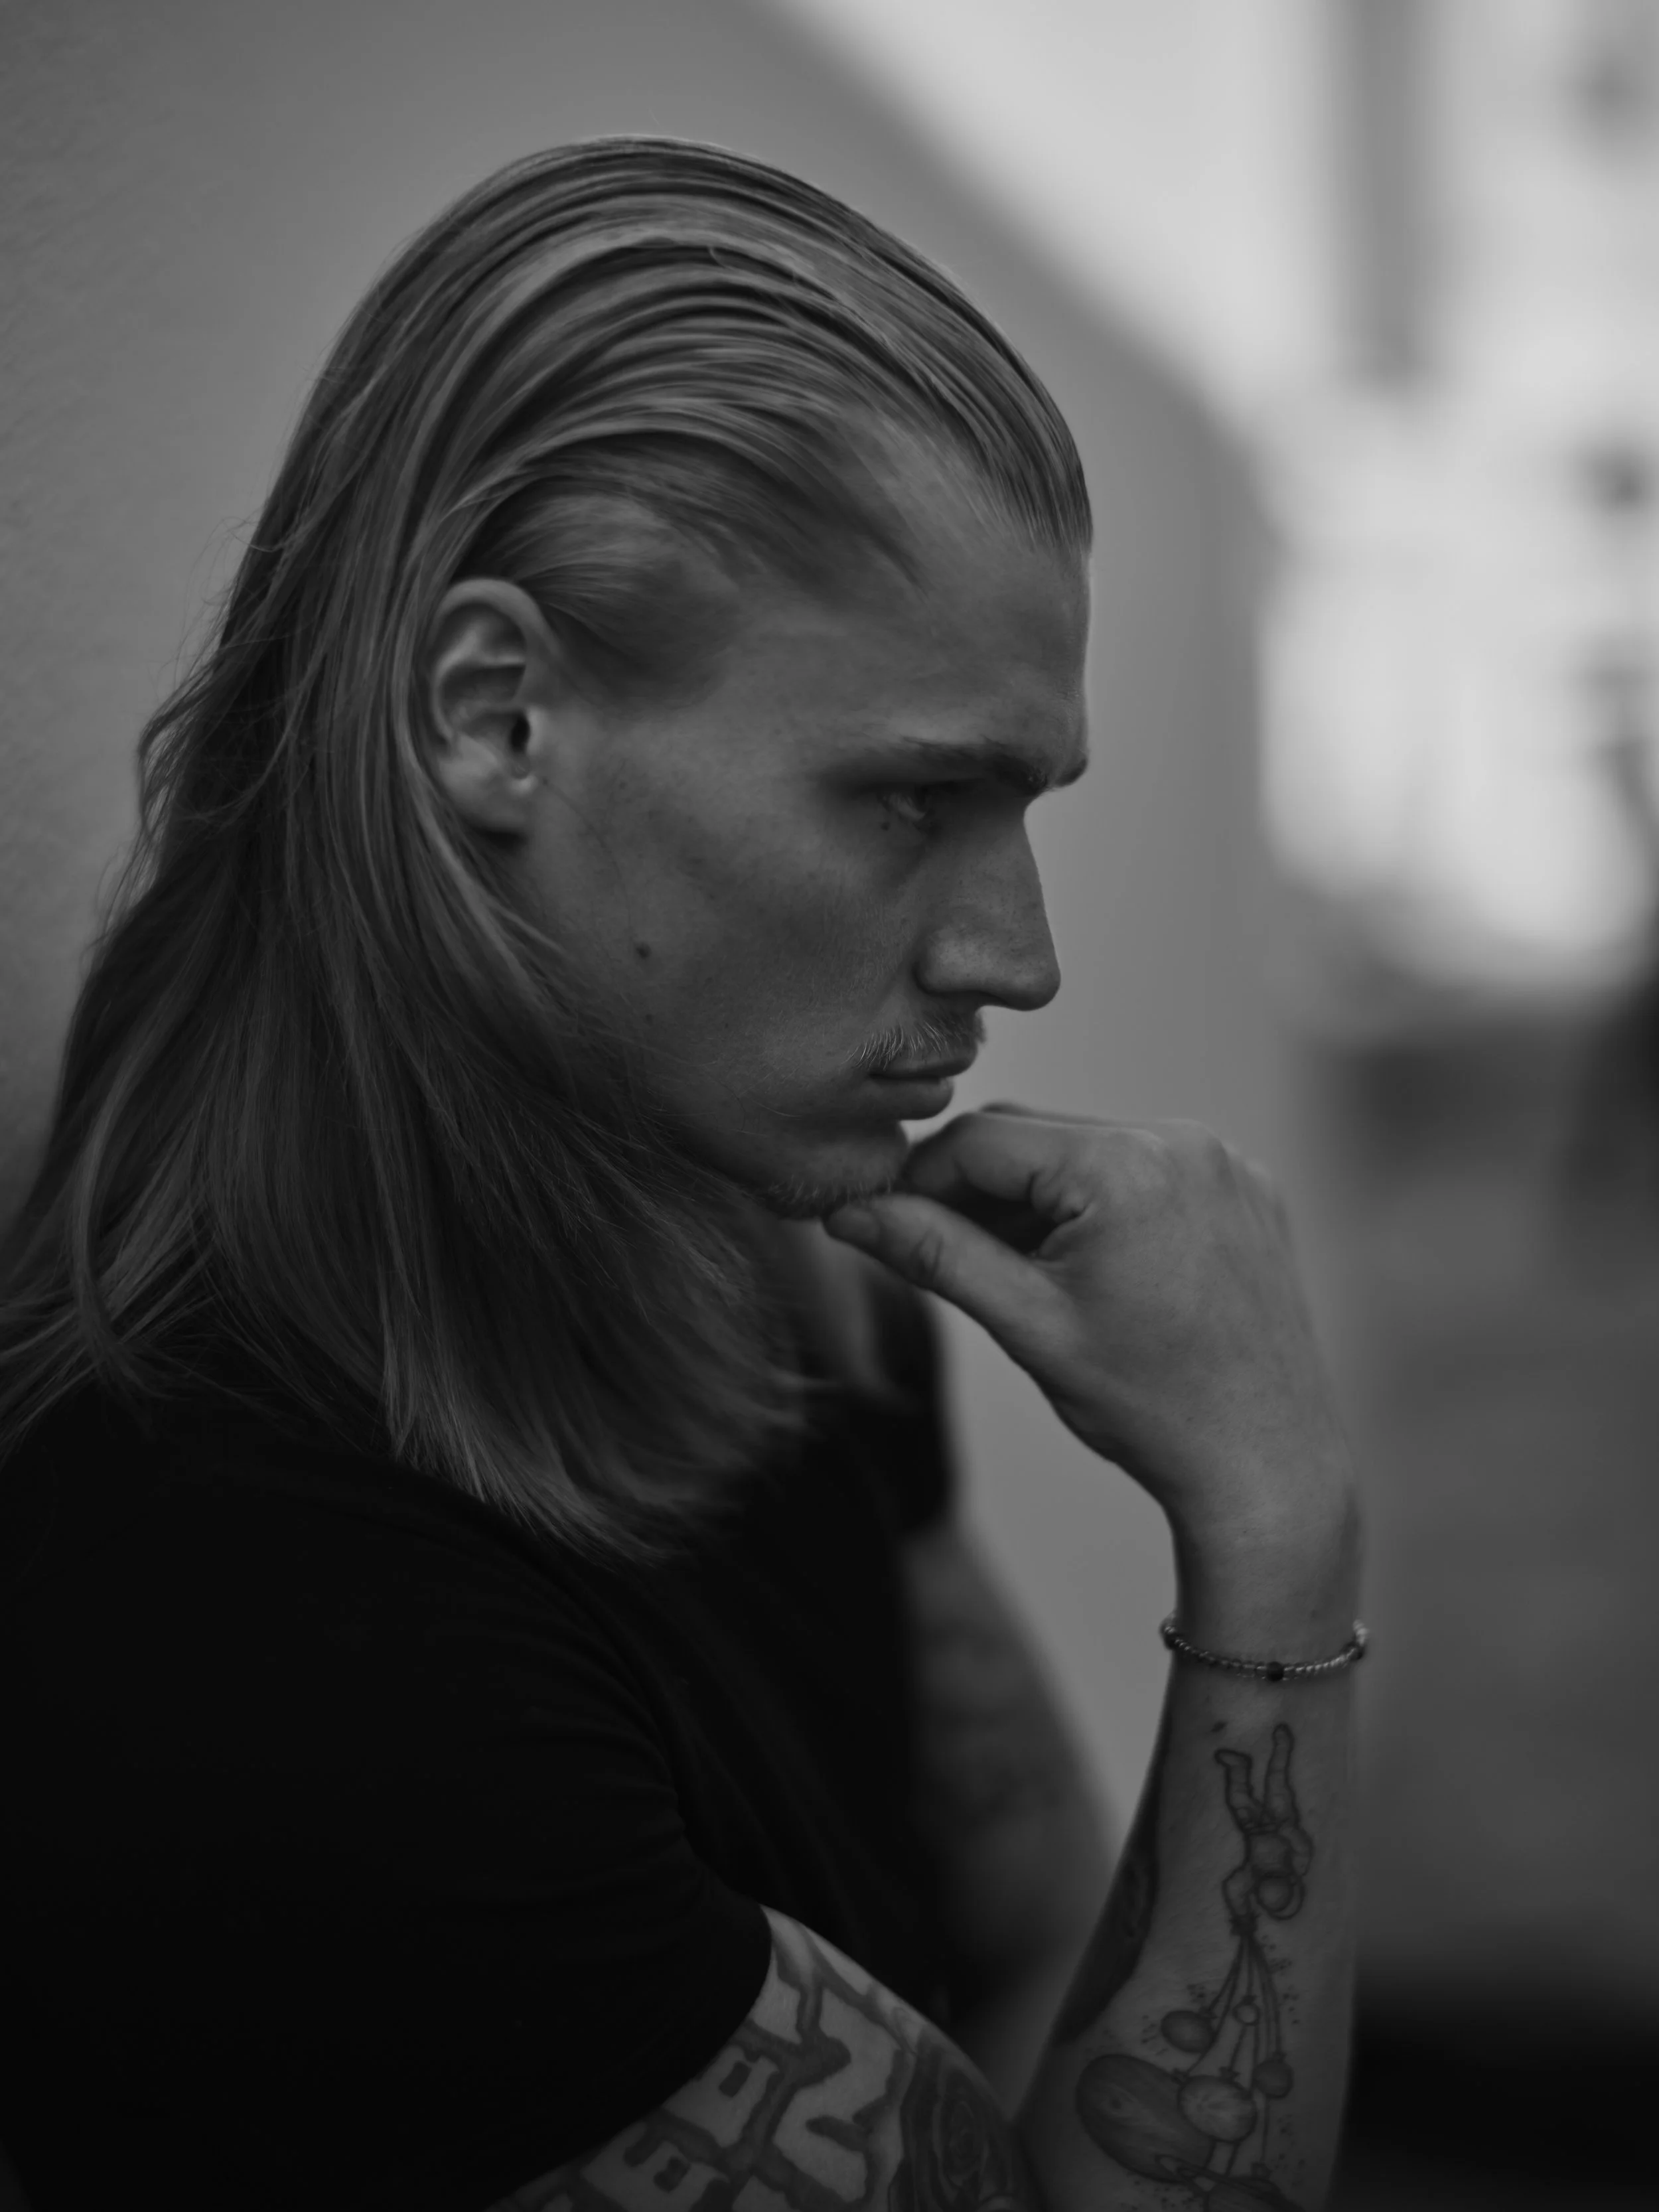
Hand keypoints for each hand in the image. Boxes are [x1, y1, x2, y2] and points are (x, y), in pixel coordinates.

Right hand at [824, 1108, 1352, 1553]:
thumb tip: (849, 1212)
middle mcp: (1182, 1141)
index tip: (882, 1226)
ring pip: (1085, 1149)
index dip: (917, 1181)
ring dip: (1038, 1196)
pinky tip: (1092, 1271)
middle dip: (976, 1189)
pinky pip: (1145, 1167)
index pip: (981, 1139)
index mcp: (1126, 1167)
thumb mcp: (1027, 1326)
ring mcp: (1223, 1160)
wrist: (1268, 1465)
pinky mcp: (1246, 1185)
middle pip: (1033, 1134)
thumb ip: (935, 1255)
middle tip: (942, 1257)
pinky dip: (1101, 1202)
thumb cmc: (1150, 1408)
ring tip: (1024, 1276)